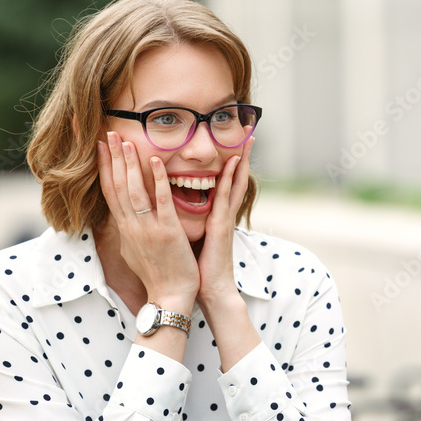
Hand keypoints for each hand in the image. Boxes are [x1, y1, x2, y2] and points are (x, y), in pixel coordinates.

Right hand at [98, 132, 198, 309]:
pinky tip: (155, 160)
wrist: (170, 298)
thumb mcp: (134, 251)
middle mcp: (131, 227)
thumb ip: (128, 231)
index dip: (102, 168)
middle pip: (116, 186)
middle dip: (111, 158)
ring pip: (133, 191)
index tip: (98, 146)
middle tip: (108, 132)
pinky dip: (156, 180)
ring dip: (129, 164)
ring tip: (126, 140)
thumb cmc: (157, 275)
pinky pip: (160, 202)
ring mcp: (147, 229)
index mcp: (125, 229)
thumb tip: (120, 219)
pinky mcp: (167, 233)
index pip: (109, 192)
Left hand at [196, 137, 253, 314]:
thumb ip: (187, 221)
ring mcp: (223, 218)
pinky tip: (232, 162)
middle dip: (240, 153)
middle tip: (247, 130)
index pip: (221, 182)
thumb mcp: (190, 238)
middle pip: (232, 176)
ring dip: (241, 159)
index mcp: (214, 215)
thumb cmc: (196, 268)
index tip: (232, 143)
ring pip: (232, 182)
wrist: (206, 290)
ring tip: (247, 137)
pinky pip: (223, 198)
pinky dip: (227, 179)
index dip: (228, 162)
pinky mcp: (220, 226)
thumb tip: (173, 211)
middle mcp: (221, 213)